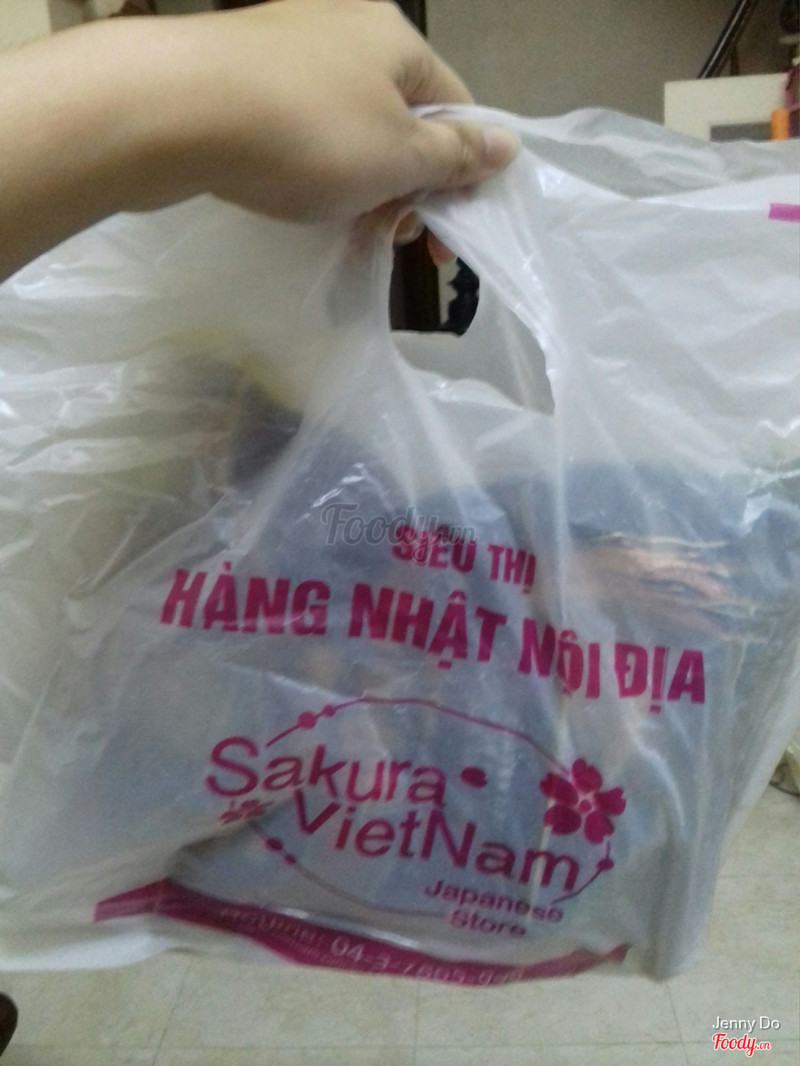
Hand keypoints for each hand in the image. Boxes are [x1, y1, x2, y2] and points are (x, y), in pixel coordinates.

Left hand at [168, 0, 518, 222]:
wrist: (177, 110)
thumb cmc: (307, 134)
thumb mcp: (397, 156)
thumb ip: (455, 156)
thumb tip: (508, 145)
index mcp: (397, 40)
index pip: (456, 109)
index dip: (460, 174)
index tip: (443, 232)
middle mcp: (347, 29)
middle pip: (401, 121)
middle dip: (407, 188)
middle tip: (394, 238)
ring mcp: (290, 50)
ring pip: (350, 131)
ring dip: (362, 189)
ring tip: (349, 235)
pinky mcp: (245, 77)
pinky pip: (301, 130)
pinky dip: (314, 172)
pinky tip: (305, 208)